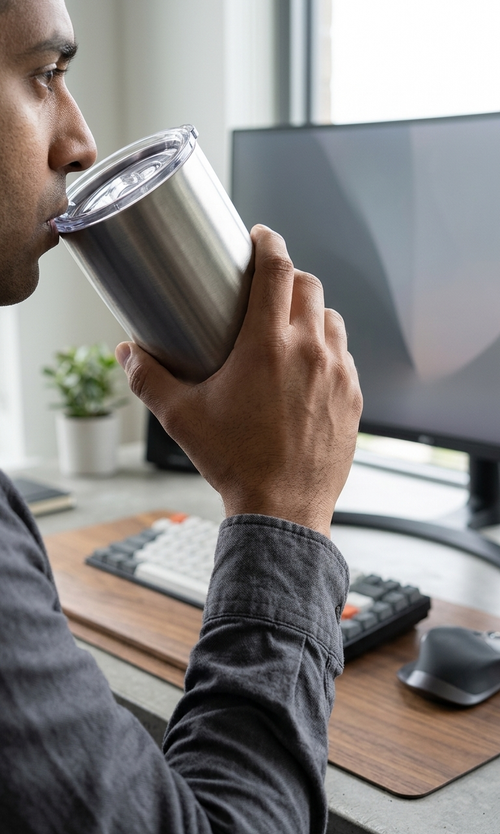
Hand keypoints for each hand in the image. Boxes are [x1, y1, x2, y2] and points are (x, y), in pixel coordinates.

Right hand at [116, 225, 361, 536]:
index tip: (260, 236)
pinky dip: (328, 350)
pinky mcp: (352, 399)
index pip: (277, 270)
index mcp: (268, 345)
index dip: (269, 242)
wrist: (282, 509)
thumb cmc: (234, 462)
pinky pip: (345, 358)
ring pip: (332, 320)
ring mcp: (338, 374)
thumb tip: (126, 353)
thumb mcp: (182, 418)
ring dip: (312, 313)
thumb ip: (149, 379)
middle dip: (289, 275)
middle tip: (269, 285)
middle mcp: (310, 351)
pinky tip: (310, 367)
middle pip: (309, 287)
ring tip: (291, 326)